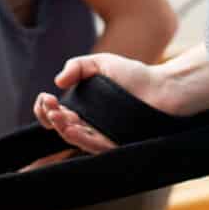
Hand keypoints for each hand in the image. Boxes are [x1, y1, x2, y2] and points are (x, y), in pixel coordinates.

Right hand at [34, 52, 166, 155]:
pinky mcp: (115, 145)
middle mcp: (89, 125)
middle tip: (49, 104)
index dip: (45, 108)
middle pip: (61, 127)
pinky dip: (80, 139)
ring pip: (75, 138)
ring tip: (55, 115)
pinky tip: (71, 128)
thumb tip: (57, 80)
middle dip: (49, 117)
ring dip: (61, 128)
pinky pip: (94, 146)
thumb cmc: (134, 75)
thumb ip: (77, 66)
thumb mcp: (100, 63)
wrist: (163, 86)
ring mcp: (101, 136)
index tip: (46, 96)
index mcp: (82, 109)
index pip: (56, 115)